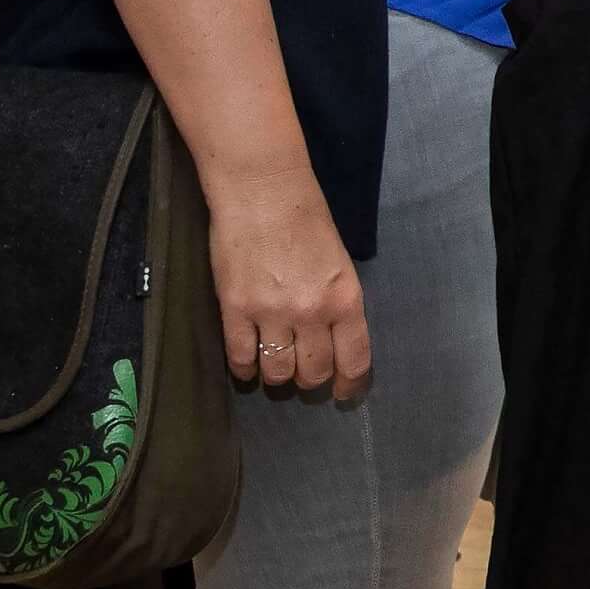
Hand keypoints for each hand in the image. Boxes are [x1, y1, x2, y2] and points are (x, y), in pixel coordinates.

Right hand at [207, 172, 370, 402]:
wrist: (263, 193)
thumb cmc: (307, 220)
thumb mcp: (339, 263)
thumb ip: (337, 302)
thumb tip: (333, 338)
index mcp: (346, 299)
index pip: (354, 359)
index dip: (349, 385)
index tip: (343, 395)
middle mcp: (312, 313)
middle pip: (313, 372)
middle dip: (311, 380)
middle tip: (303, 374)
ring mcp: (272, 314)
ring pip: (277, 372)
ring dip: (277, 376)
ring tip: (274, 367)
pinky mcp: (235, 310)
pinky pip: (240, 358)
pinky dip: (244, 368)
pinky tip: (246, 364)